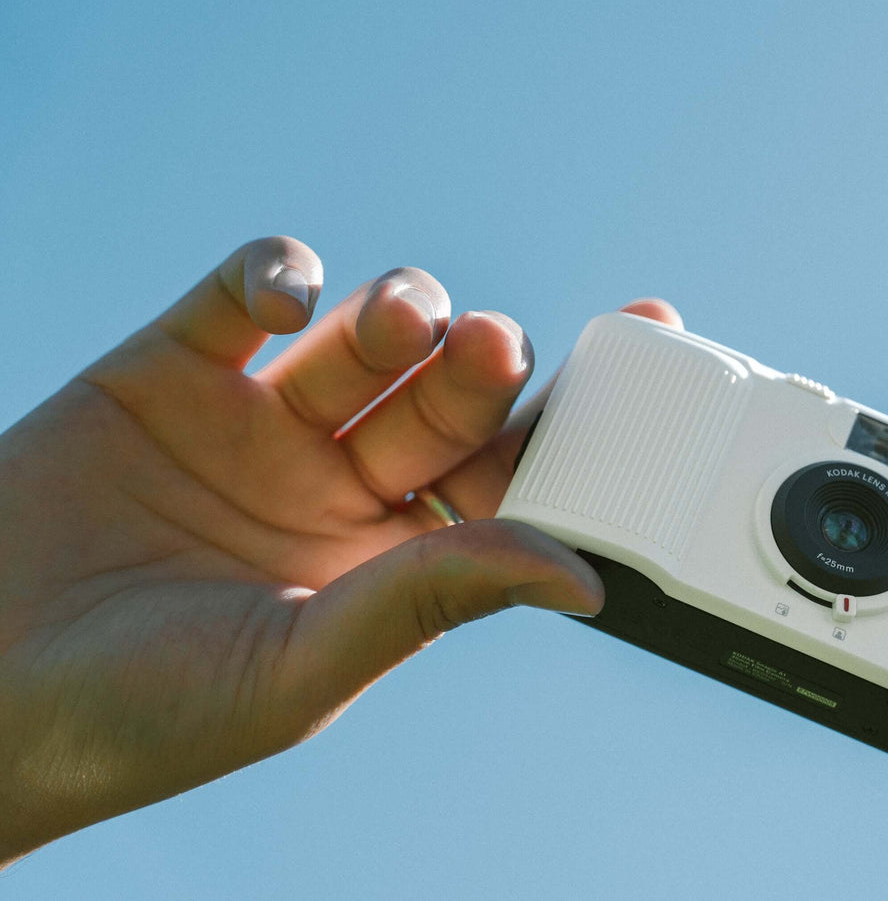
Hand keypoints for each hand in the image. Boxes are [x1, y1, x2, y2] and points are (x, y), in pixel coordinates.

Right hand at [0, 237, 680, 864]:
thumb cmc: (141, 715)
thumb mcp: (302, 668)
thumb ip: (433, 602)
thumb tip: (583, 578)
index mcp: (390, 556)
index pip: (505, 473)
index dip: (572, 418)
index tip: (645, 341)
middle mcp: (338, 480)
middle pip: (446, 395)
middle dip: (481, 365)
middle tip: (493, 349)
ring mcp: (259, 419)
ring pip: (365, 336)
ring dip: (399, 314)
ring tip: (403, 324)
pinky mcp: (173, 367)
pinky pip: (246, 293)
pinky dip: (278, 272)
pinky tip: (289, 291)